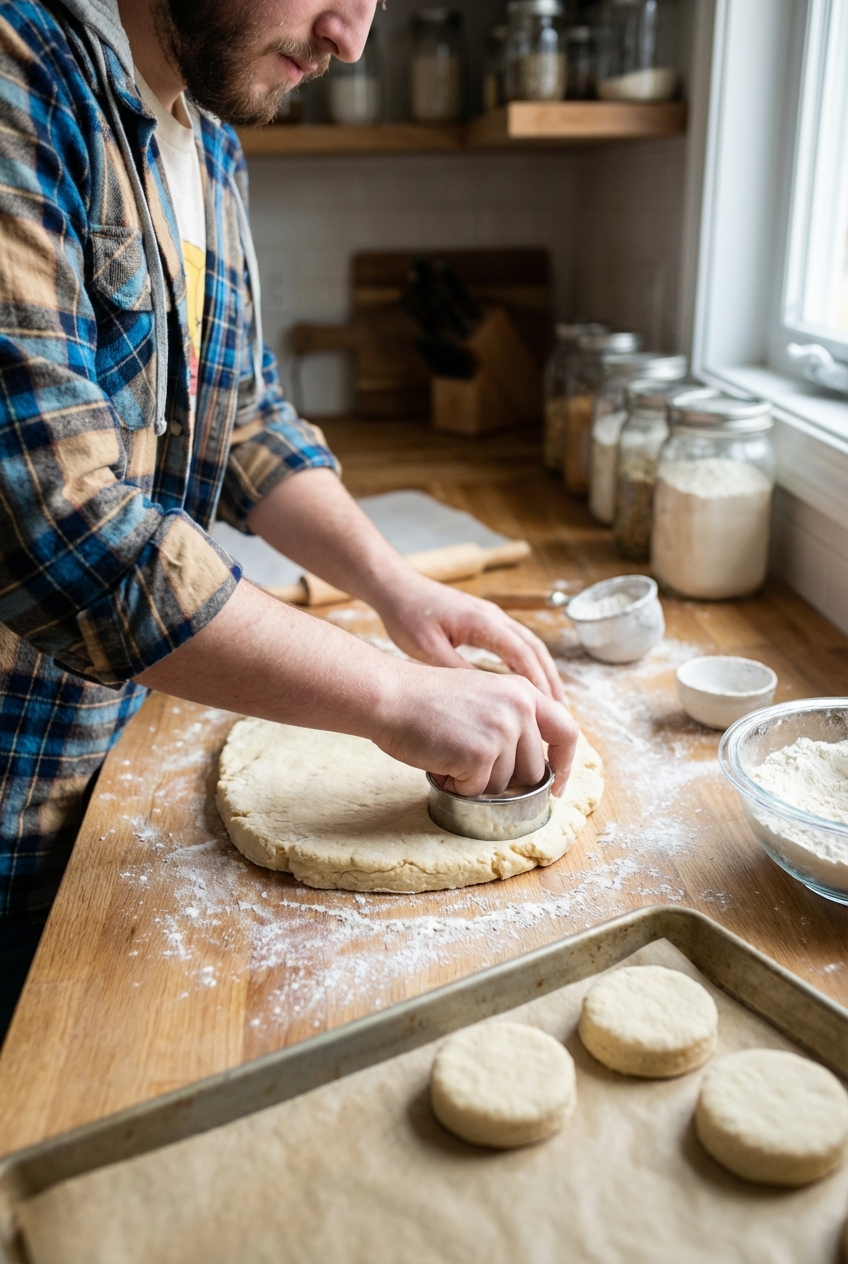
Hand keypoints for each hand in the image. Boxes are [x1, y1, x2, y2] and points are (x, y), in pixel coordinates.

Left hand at [375, 572, 565, 702]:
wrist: (395, 587)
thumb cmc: (407, 616)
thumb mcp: (428, 649)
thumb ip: (458, 670)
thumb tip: (486, 697)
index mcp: (482, 621)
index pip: (522, 654)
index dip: (538, 683)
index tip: (550, 710)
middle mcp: (494, 615)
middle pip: (535, 649)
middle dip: (550, 680)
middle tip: (561, 712)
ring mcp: (492, 615)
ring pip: (529, 644)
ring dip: (543, 672)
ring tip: (553, 702)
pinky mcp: (485, 619)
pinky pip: (516, 642)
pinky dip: (528, 663)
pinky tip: (527, 683)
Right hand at [377, 658, 578, 797]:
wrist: (389, 697)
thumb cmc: (426, 701)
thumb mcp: (483, 695)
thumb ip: (512, 719)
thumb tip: (533, 767)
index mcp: (523, 691)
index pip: (567, 732)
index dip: (565, 765)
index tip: (556, 786)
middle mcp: (520, 708)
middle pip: (533, 771)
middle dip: (502, 778)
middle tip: (468, 762)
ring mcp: (502, 730)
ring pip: (505, 786)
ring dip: (476, 782)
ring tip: (449, 754)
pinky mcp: (481, 754)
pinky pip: (477, 792)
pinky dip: (456, 786)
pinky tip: (440, 762)